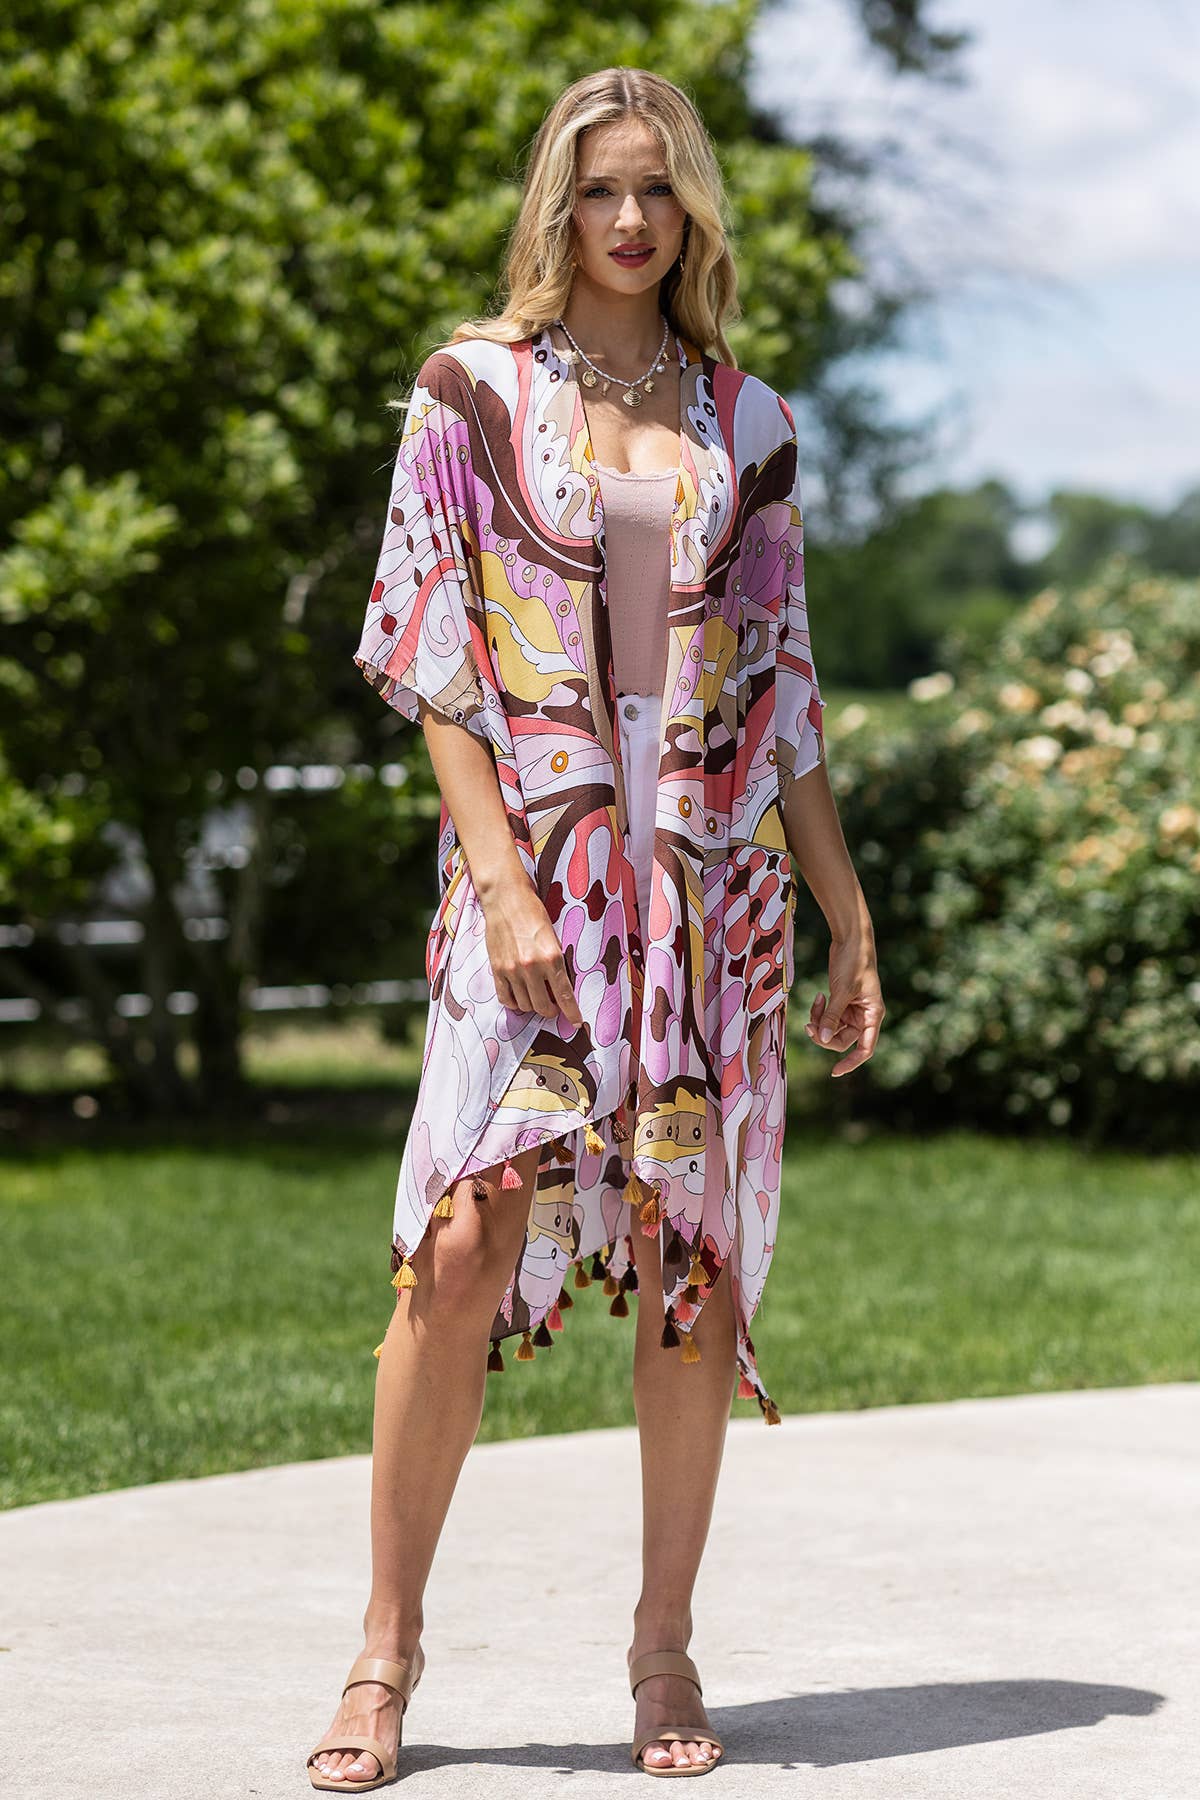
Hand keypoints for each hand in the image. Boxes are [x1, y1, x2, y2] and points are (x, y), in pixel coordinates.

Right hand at [480, 876, 584, 1026]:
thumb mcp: (553, 936)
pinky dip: (513, 1002)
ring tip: (535, 997)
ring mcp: (512, 970)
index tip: (577, 1022)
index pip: (565, 995)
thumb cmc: (533, 912)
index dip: (572, 1013)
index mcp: (552, 957)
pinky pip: (505, 998)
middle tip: (553, 1007)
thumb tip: (559, 986)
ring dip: (532, 1006)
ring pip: (524, 1005)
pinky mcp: (496, 969)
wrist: (505, 897)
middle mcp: (532, 967)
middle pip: (543, 1007)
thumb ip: (556, 961)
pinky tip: (519, 997)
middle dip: (551, 1011)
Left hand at [804, 933, 883, 1076]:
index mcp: (873, 1015)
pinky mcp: (841, 1001)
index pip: (865, 1048)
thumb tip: (822, 1038)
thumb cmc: (854, 963)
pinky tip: (818, 997)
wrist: (851, 939)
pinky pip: (828, 1017)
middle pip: (842, 1040)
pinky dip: (820, 1012)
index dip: (851, 1063)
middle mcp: (864, 1016)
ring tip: (815, 1003)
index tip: (835, 1072)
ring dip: (819, 1021)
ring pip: (832, 1029)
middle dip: (824, 1035)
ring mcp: (852, 1009)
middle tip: (808, 1026)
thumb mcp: (842, 991)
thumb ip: (832, 1016)